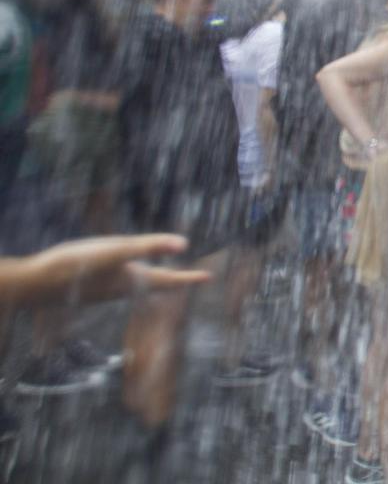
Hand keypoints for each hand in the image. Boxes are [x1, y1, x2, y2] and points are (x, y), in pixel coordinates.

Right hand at [16, 234, 210, 307]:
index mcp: (132, 279)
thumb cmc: (75, 266)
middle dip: (174, 281)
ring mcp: (103, 288)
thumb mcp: (116, 250)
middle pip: (155, 284)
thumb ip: (149, 246)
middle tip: (191, 278)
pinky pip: (117, 281)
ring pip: (136, 285)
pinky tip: (120, 273)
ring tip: (162, 277)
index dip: (189, 278)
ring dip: (152, 280)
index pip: (168, 279)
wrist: (33, 285)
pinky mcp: (87, 285)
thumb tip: (185, 244)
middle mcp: (121, 287)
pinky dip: (129, 276)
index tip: (208, 277)